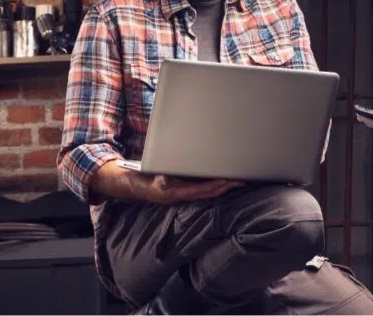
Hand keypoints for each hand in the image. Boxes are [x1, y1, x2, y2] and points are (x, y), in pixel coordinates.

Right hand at [89, 161, 243, 204]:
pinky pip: (201, 190)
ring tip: (236, 182)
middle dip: (224, 187)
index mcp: (175, 193)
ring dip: (222, 188)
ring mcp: (182, 195)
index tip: (227, 180)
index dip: (214, 186)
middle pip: (208, 193)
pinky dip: (213, 186)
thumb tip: (166, 179)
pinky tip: (222, 182)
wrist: (132, 185)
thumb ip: (159, 178)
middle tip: (240, 181)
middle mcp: (181, 196)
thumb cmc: (141, 179)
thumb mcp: (149, 177)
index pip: (200, 190)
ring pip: (206, 193)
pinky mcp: (182, 191)